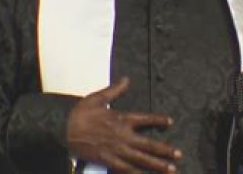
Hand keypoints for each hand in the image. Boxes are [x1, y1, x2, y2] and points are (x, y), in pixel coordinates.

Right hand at [66, 77, 181, 172]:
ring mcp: (116, 150)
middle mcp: (122, 135)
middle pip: (148, 144)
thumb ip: (115, 90)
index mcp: (121, 118)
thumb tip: (126, 79)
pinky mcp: (108, 160)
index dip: (158, 120)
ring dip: (157, 165)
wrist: (63, 128)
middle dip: (165, 150)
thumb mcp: (98, 97)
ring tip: (171, 170)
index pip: (145, 119)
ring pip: (141, 159)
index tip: (170, 122)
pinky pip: (126, 169)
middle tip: (179, 155)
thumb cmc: (80, 113)